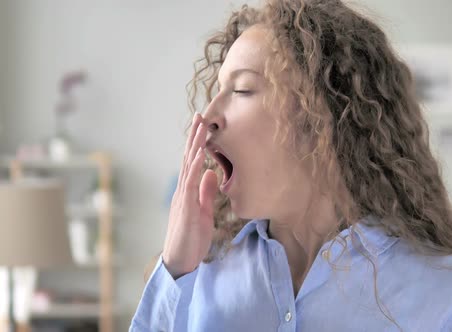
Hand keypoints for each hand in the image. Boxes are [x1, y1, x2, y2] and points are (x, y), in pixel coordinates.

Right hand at [162, 113, 217, 278]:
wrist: (179, 260)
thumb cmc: (191, 237)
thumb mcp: (203, 211)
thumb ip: (206, 192)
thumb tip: (212, 173)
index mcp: (188, 191)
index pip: (193, 162)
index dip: (198, 143)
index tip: (203, 125)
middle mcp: (183, 190)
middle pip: (189, 158)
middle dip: (194, 136)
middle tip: (200, 115)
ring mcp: (183, 197)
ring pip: (189, 165)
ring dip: (195, 144)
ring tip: (200, 126)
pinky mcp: (186, 206)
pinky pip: (191, 182)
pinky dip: (196, 165)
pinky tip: (201, 152)